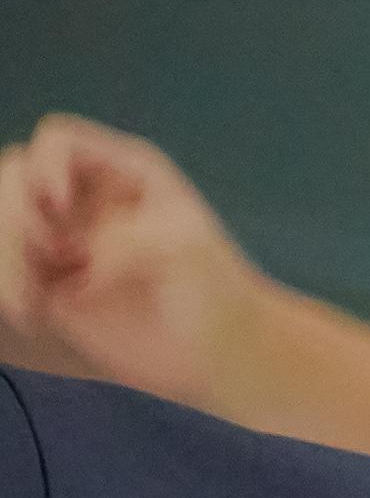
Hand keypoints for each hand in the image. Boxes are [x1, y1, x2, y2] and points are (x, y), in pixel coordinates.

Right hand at [0, 116, 266, 400]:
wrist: (220, 357)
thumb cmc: (219, 294)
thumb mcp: (188, 250)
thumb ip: (132, 238)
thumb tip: (81, 256)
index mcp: (126, 171)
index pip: (58, 141)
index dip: (45, 166)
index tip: (61, 206)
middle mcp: (89, 200)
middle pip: (14, 178)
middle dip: (16, 216)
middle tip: (56, 258)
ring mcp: (66, 241)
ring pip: (3, 225)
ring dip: (6, 259)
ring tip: (34, 305)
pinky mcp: (51, 284)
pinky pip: (6, 270)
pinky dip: (7, 287)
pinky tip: (35, 317)